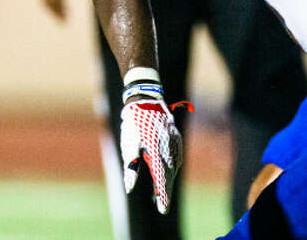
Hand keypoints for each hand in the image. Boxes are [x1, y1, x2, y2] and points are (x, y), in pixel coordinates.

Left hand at [120, 96, 182, 214]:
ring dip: (168, 178)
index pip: (161, 178)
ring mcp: (174, 140)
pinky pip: (177, 155)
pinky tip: (168, 171)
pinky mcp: (176, 135)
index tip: (163, 209)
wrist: (145, 98)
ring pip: (174, 165)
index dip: (162, 195)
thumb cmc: (133, 123)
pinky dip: (173, 166)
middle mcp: (168, 146)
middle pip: (169, 174)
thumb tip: (130, 188)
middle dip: (165, 190)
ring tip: (160, 191)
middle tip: (160, 204)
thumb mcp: (129, 144)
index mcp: (155, 150)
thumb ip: (131, 167)